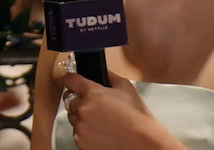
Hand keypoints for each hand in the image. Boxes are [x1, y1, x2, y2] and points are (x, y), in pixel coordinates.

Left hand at [61, 70, 180, 149]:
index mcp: (92, 92)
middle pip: (70, 100)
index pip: (69, 80)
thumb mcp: (125, 87)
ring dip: (82, 117)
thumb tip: (100, 71)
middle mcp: (83, 109)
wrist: (143, 143)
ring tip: (101, 122)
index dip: (70, 79)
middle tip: (96, 107)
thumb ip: (109, 76)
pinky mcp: (81, 142)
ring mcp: (80, 127)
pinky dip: (85, 132)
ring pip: (73, 117)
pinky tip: (101, 132)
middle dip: (80, 101)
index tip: (70, 80)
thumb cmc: (137, 117)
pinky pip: (77, 133)